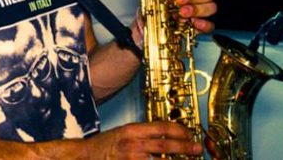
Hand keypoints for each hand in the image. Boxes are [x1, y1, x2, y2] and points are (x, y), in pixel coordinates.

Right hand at [84, 121, 202, 159]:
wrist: (86, 156)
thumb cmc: (104, 145)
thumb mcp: (123, 132)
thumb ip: (143, 134)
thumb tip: (166, 136)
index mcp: (131, 130)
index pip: (161, 127)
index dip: (179, 130)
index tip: (189, 134)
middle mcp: (133, 144)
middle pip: (165, 144)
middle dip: (185, 147)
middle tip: (196, 149)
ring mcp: (132, 159)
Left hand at [132, 0, 216, 33]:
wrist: (149, 25)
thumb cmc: (154, 4)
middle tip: (177, 0)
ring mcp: (198, 12)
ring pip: (211, 7)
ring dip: (197, 10)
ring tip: (181, 13)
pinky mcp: (199, 26)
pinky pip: (210, 25)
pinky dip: (204, 24)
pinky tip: (194, 23)